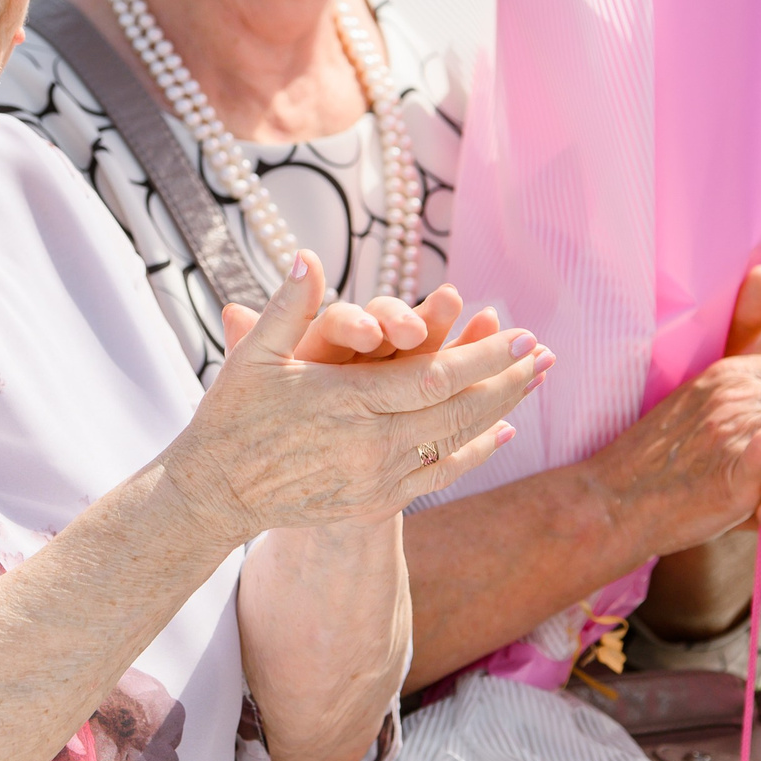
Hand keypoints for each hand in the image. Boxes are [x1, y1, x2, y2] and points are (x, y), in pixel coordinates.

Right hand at [164, 255, 546, 546]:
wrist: (215, 493)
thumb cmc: (231, 416)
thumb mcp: (253, 355)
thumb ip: (288, 306)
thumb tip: (309, 255)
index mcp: (346, 402)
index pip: (433, 378)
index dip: (482, 357)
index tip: (520, 334)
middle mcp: (370, 445)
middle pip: (458, 412)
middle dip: (507, 381)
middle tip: (545, 355)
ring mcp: (376, 479)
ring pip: (455, 444)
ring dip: (500, 411)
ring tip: (534, 384)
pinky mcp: (375, 504)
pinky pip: (439, 477)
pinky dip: (474, 453)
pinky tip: (500, 434)